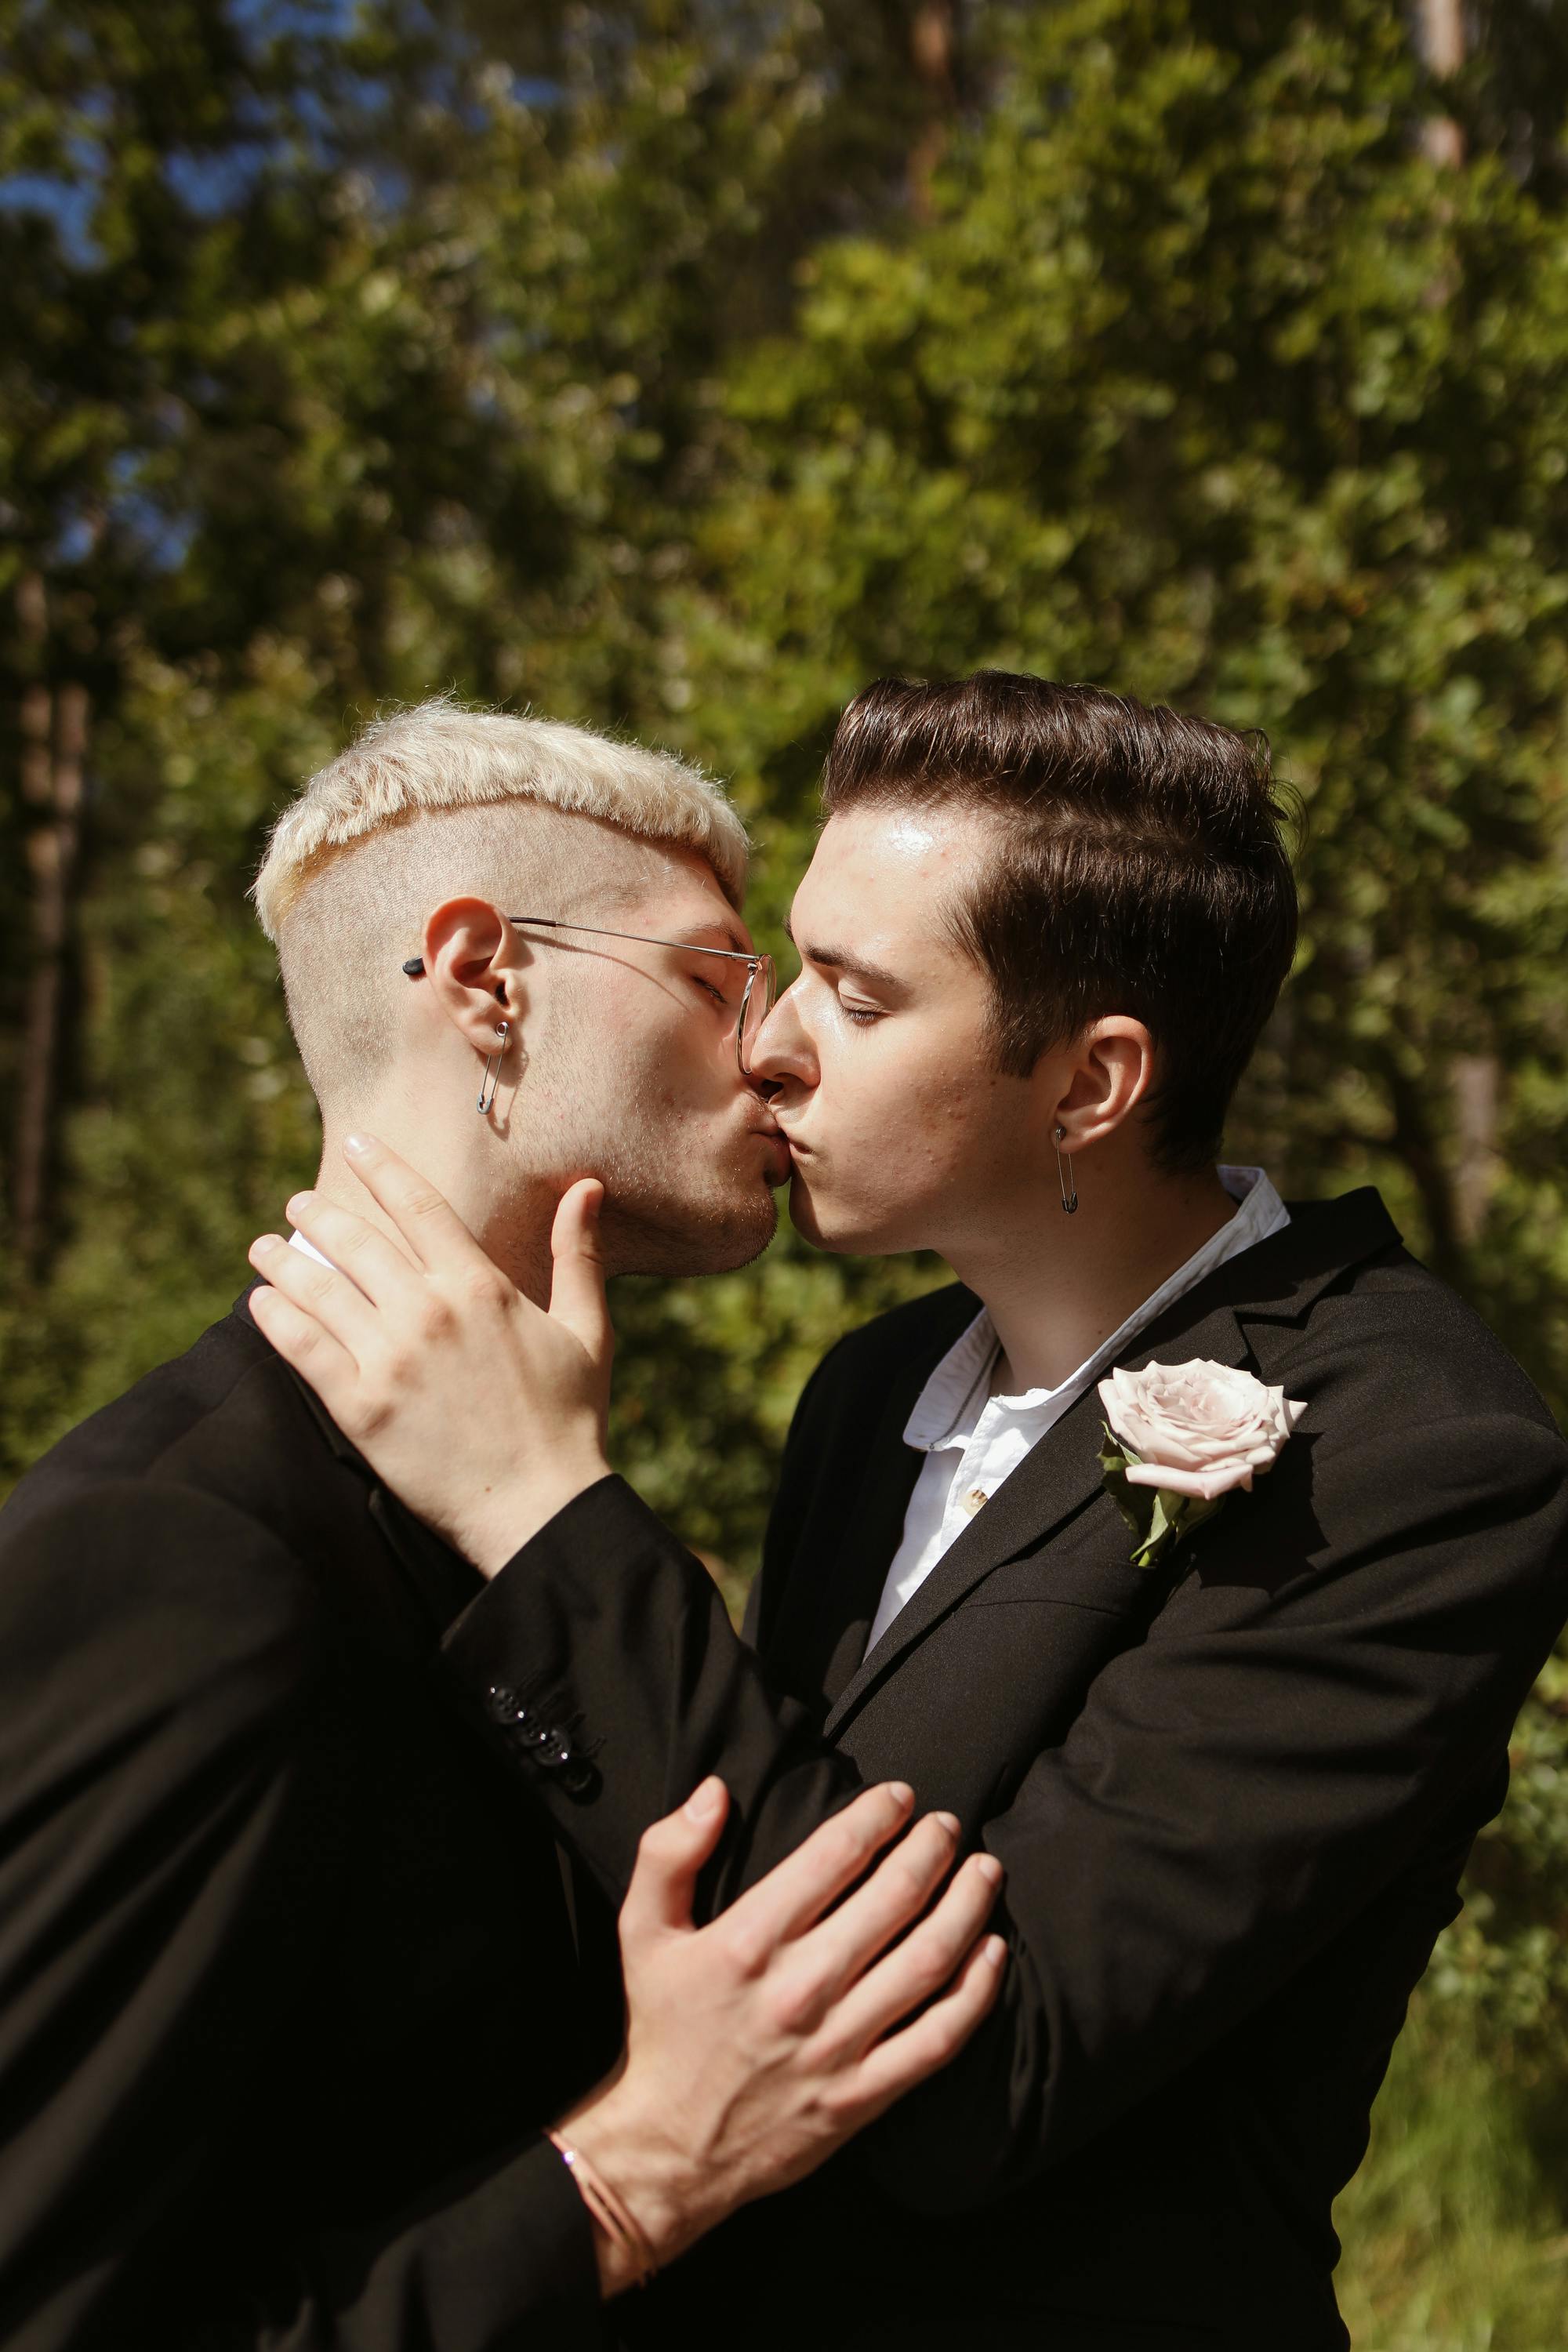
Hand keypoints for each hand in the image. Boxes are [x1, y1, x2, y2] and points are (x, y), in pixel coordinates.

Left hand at [247, 1136, 613, 1572]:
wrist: (540, 1507)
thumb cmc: (570, 1420)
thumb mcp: (588, 1330)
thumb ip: (578, 1254)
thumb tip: (584, 1187)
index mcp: (481, 1286)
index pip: (419, 1206)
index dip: (381, 1168)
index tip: (354, 1145)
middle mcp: (429, 1311)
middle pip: (356, 1241)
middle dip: (320, 1215)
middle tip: (297, 1202)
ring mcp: (390, 1358)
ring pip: (319, 1289)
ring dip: (283, 1261)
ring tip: (263, 1247)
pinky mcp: (360, 1407)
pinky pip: (302, 1348)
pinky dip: (275, 1318)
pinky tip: (259, 1302)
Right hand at [557, 1778, 1005, 2293]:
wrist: (669, 2148)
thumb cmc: (663, 2029)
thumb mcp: (643, 1932)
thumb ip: (667, 1853)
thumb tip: (714, 1791)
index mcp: (748, 1942)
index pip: (834, 1856)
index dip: (876, 1815)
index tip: (899, 1797)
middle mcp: (800, 1989)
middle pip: (893, 1898)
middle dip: (931, 1849)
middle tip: (948, 1826)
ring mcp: (836, 2045)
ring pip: (927, 1960)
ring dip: (966, 1906)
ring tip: (985, 1872)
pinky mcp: (861, 2094)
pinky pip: (937, 2037)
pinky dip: (976, 1992)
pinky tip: (993, 1952)